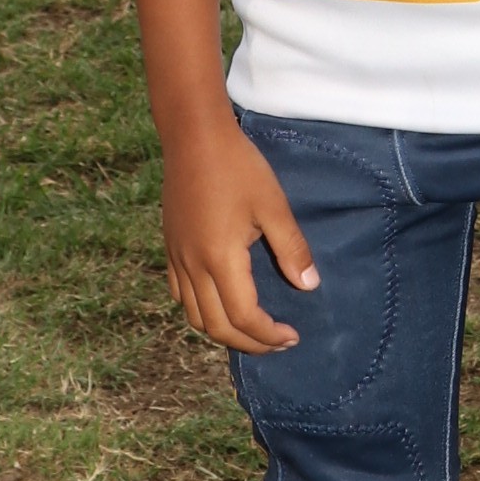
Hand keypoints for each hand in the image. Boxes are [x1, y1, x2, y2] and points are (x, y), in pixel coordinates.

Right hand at [160, 117, 319, 352]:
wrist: (194, 137)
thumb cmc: (238, 167)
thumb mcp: (273, 205)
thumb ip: (292, 248)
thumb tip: (309, 285)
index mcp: (220, 259)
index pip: (243, 317)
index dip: (268, 335)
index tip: (291, 336)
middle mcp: (193, 267)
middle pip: (216, 327)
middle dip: (249, 343)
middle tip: (277, 342)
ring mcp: (177, 259)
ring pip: (194, 316)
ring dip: (223, 331)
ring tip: (252, 330)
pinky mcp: (170, 248)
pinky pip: (180, 295)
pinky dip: (201, 311)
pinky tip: (220, 302)